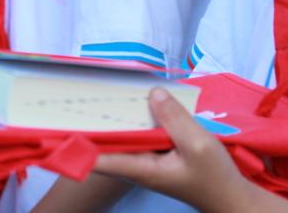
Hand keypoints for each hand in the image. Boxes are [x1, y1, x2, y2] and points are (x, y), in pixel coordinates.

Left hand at [95, 89, 287, 212]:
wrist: (231, 196)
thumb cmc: (214, 177)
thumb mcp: (197, 144)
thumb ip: (174, 118)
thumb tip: (152, 93)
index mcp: (141, 169)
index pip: (100, 158)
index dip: (77, 145)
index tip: (57, 129)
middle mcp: (138, 165)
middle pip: (108, 143)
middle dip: (94, 121)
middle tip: (79, 94)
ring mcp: (148, 160)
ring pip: (125, 136)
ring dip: (117, 117)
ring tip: (102, 90)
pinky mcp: (158, 154)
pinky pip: (141, 134)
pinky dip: (138, 119)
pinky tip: (138, 101)